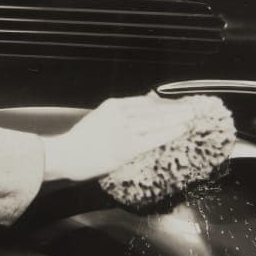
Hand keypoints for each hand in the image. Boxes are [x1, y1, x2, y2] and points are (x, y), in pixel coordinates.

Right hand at [42, 92, 222, 181]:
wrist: (64, 154)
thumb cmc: (79, 142)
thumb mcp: (98, 120)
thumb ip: (117, 116)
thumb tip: (138, 112)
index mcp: (113, 106)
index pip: (144, 101)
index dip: (163, 103)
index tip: (175, 103)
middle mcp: (120, 114)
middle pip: (154, 109)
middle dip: (175, 108)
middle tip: (191, 108)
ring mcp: (124, 129)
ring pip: (157, 121)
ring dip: (177, 119)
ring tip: (191, 117)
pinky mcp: (127, 145)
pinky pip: (153, 138)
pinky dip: (169, 133)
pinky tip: (180, 131)